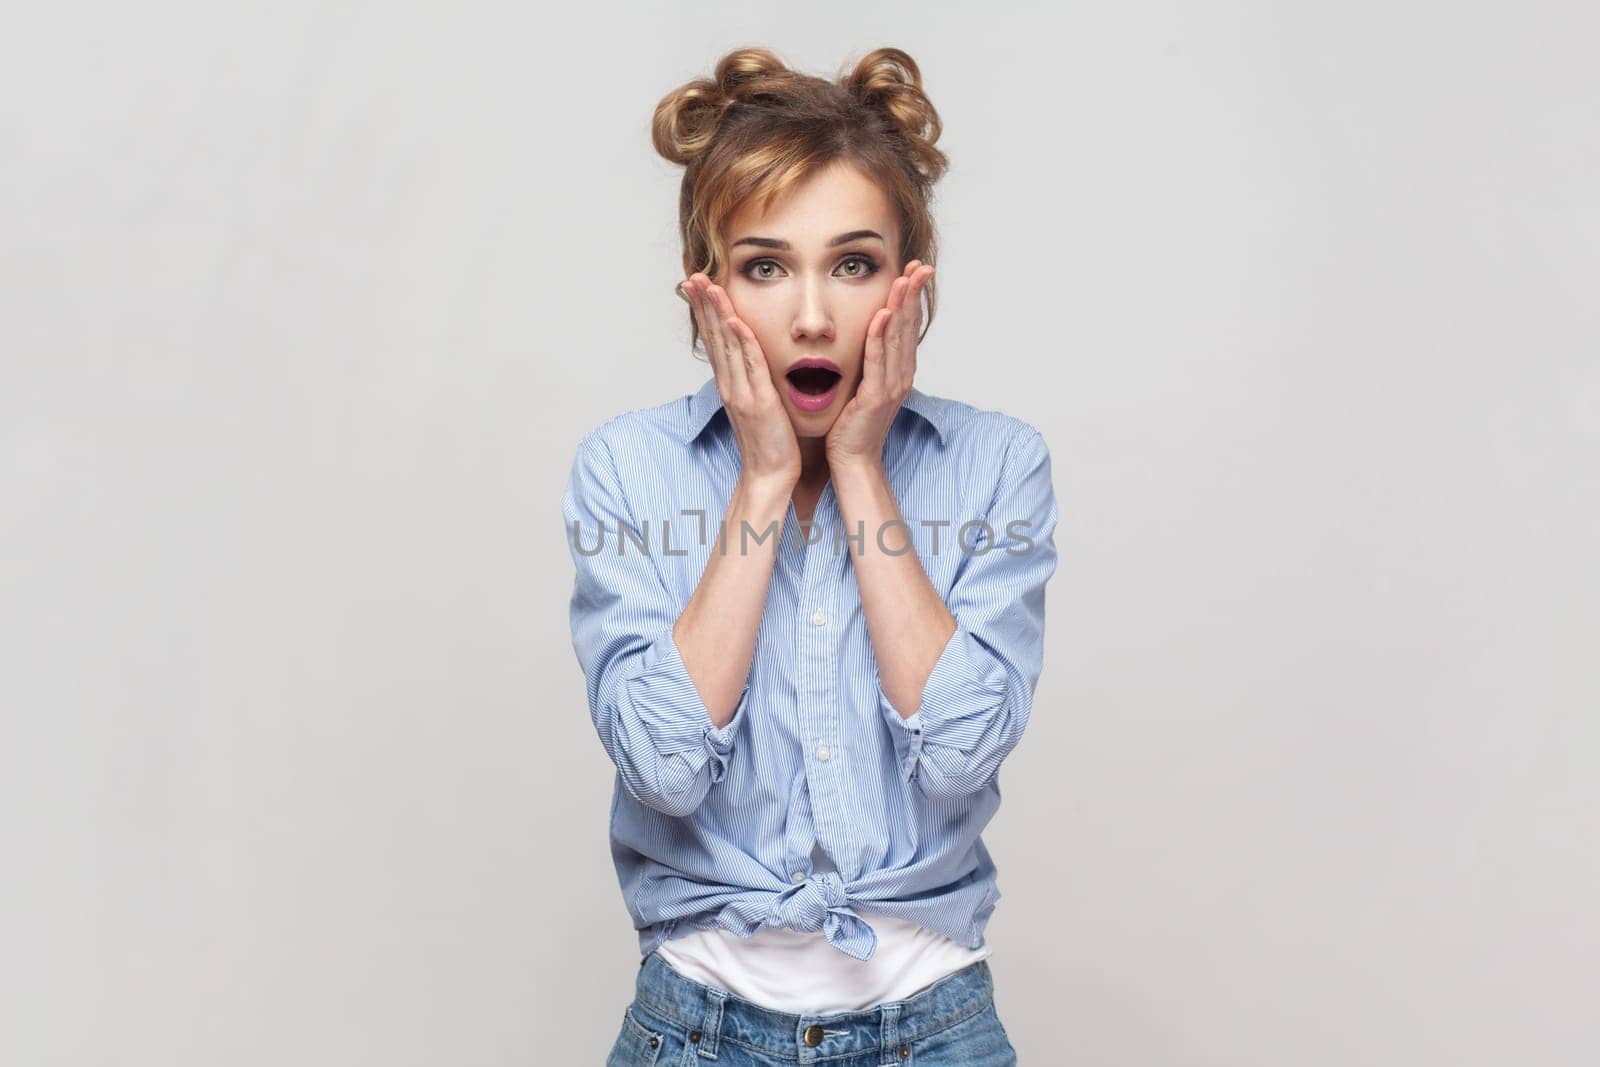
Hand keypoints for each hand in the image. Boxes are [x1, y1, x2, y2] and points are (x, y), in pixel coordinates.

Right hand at [681, 273, 800, 487]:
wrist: (770, 475)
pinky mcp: (758, 401)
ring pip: (727, 345)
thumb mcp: (757, 406)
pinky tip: (735, 321)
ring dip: (717, 313)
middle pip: (713, 336)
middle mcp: (730, 384)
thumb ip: (752, 382)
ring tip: (708, 285)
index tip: (696, 286)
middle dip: (703, 304)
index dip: (704, 312)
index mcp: (730, 384)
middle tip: (692, 275)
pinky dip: (742, 342)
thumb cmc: (769, 443)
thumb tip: (750, 364)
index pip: (714, 340)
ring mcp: (741, 392)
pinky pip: (750, 366)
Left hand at [825, 261, 933, 470]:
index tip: (915, 271)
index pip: (908, 327)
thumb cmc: (853, 425)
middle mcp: (901, 376)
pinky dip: (879, 336)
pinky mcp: (876, 397)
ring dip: (900, 306)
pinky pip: (877, 360)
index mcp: (899, 371)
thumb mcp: (864, 386)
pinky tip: (881, 314)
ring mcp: (891, 386)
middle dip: (914, 294)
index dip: (912, 298)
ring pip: (897, 339)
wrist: (853, 460)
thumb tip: (865, 337)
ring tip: (905, 279)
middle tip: (921, 265)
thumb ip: (869, 362)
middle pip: (909, 327)